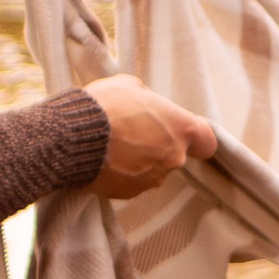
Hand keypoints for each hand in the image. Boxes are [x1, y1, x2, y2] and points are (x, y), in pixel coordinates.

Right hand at [87, 73, 216, 199]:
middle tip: (131, 132)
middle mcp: (173, 157)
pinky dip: (121, 173)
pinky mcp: (130, 192)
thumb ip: (147, 99)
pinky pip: (131, 181)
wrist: (72, 137)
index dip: (196, 138)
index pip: (207, 142)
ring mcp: (152, 178)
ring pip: (152, 169)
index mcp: (181, 128)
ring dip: (138, 160)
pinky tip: (104, 160)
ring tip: (112, 145)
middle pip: (173, 154)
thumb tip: (145, 105)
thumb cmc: (105, 105)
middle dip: (157, 145)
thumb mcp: (129, 86)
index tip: (180, 133)